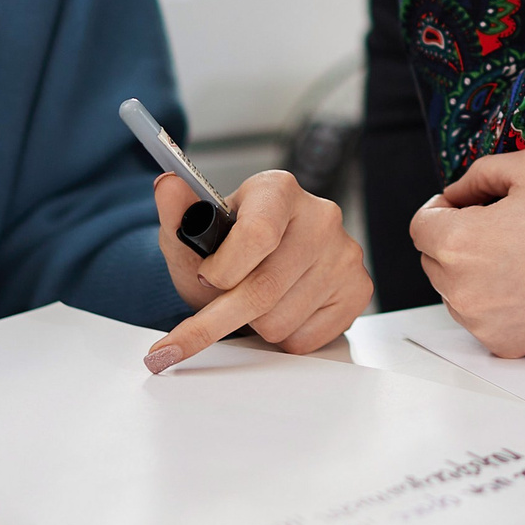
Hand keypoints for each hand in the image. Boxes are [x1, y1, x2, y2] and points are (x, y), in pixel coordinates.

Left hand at [145, 170, 372, 367]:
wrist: (253, 271)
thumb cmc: (223, 252)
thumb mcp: (191, 235)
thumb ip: (176, 213)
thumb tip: (167, 185)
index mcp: (278, 190)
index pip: (257, 236)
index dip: (224, 270)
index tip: (205, 278)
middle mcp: (320, 215)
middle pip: (264, 289)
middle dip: (223, 314)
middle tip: (201, 323)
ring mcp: (344, 253)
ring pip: (281, 322)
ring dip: (255, 325)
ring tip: (254, 305)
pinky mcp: (357, 289)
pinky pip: (306, 339)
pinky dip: (282, 338)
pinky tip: (281, 311)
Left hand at [409, 147, 524, 355]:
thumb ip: (479, 173)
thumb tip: (454, 193)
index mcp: (458, 242)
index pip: (420, 224)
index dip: (442, 209)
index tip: (466, 206)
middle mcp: (460, 289)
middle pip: (434, 259)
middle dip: (457, 240)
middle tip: (503, 228)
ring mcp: (480, 323)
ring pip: (455, 292)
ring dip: (473, 273)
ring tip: (522, 257)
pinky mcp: (503, 346)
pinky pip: (482, 319)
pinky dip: (497, 304)